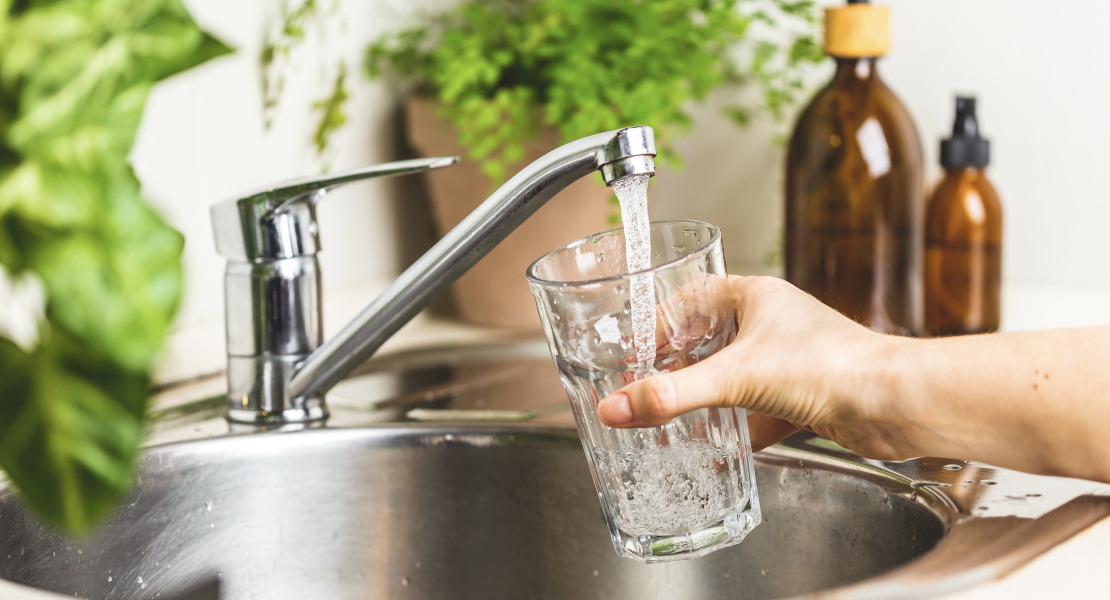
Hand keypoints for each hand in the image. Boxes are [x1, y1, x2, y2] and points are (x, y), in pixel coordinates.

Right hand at [597, 276, 914, 460]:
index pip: (693, 296)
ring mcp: (790, 361)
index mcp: (756, 297)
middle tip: (648, 385)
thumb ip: (673, 394)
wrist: (894, 405)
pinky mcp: (804, 396)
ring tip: (673, 418)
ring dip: (706, 398)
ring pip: (735, 377)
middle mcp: (773, 324)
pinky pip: (758, 411)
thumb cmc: (834, 366)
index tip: (637, 348)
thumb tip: (617, 406)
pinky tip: (719, 451)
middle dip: (678, 364)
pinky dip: (737, 431)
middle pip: (711, 339)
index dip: (661, 320)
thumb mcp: (736, 378)